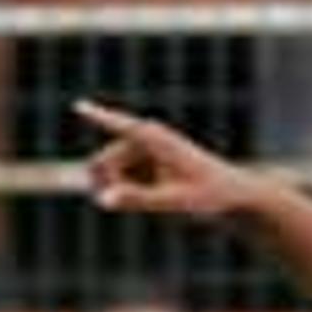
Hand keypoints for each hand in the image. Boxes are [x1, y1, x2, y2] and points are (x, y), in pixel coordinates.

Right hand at [77, 98, 262, 223]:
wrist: (233, 197)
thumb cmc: (209, 196)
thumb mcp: (173, 202)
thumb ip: (136, 199)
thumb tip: (103, 199)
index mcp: (155, 138)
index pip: (120, 125)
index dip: (98, 116)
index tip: (78, 105)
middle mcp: (147, 139)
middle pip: (104, 161)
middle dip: (107, 184)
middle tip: (127, 205)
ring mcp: (145, 151)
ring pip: (109, 173)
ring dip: (117, 191)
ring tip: (151, 201)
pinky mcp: (146, 164)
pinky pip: (119, 180)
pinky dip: (126, 193)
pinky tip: (154, 198)